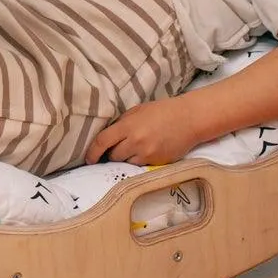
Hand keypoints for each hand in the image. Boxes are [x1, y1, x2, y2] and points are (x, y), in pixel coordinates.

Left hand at [88, 97, 202, 165]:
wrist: (189, 119)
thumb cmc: (162, 111)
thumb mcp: (137, 111)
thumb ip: (121, 123)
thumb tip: (106, 136)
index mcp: (128, 126)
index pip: (102, 141)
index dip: (92, 152)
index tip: (88, 158)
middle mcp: (136, 142)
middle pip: (113, 156)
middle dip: (110, 154)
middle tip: (113, 150)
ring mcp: (147, 154)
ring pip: (126, 163)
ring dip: (124, 159)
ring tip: (131, 149)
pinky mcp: (157, 163)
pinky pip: (140, 166)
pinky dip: (138, 161)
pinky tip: (144, 152)